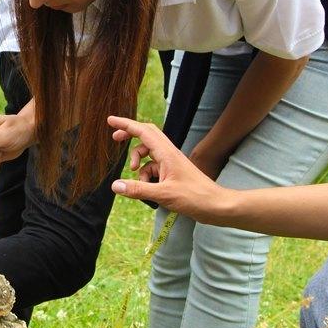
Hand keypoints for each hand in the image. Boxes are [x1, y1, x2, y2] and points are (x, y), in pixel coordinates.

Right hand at [107, 116, 232, 219]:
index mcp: (167, 153)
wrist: (216, 206)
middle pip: (146, 136)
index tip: (110, 121)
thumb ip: (138, 189)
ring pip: (148, 156)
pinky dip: (146, 177)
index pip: (143, 132)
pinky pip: (153, 170)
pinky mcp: (173, 174)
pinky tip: (149, 191)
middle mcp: (169, 154)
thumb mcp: (163, 195)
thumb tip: (115, 185)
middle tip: (115, 139)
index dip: (126, 125)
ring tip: (134, 176)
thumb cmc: (195, 198)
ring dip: (138, 164)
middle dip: (130, 136)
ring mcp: (171, 163)